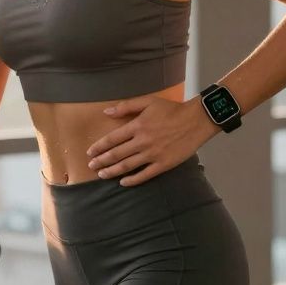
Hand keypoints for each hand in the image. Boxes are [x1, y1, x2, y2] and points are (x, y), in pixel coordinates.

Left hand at [84, 96, 220, 186]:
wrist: (196, 120)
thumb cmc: (172, 109)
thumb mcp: (148, 102)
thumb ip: (126, 107)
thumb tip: (106, 112)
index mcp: (137, 126)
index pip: (112, 139)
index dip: (99, 147)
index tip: (90, 152)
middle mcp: (142, 142)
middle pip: (116, 154)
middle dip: (101, 161)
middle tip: (91, 166)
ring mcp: (153, 154)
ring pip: (127, 166)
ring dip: (112, 171)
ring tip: (102, 175)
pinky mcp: (163, 164)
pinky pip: (144, 175)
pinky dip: (132, 180)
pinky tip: (123, 182)